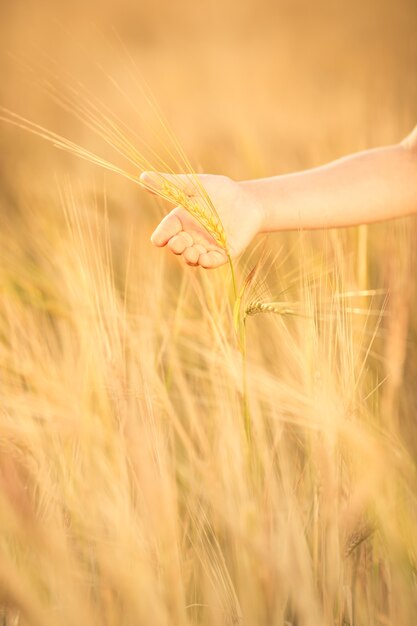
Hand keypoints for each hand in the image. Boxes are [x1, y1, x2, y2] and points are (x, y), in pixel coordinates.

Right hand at [139, 172, 265, 268]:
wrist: (248, 200)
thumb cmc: (219, 191)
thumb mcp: (194, 185)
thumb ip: (171, 184)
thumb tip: (142, 177)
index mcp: (181, 220)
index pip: (167, 230)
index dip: (161, 236)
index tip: (158, 240)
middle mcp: (191, 236)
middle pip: (178, 246)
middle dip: (176, 247)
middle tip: (178, 243)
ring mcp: (206, 246)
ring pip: (192, 257)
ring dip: (189, 257)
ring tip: (191, 253)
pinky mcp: (223, 253)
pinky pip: (212, 262)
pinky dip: (207, 262)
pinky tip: (204, 259)